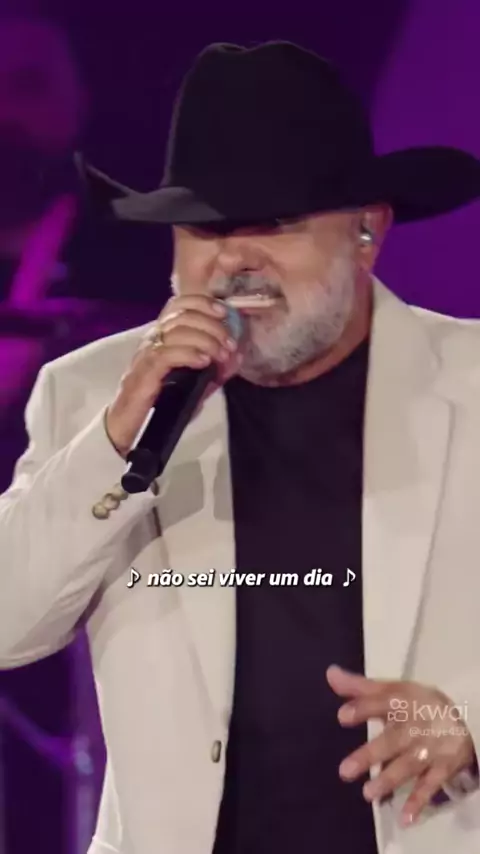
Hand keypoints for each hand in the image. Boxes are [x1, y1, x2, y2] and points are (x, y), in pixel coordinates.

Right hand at [106, 294, 240, 455]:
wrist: (129, 426)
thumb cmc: (161, 404)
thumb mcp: (194, 384)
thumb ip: (214, 371)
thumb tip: (237, 357)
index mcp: (162, 336)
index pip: (178, 304)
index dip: (202, 302)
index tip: (224, 312)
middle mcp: (152, 339)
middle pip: (182, 315)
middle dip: (212, 325)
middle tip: (230, 343)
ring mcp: (146, 354)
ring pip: (176, 332)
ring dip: (206, 340)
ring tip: (222, 354)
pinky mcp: (144, 372)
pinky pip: (166, 354)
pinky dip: (189, 354)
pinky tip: (204, 362)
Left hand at [327, 665, 475, 825]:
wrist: (464, 719)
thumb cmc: (416, 705)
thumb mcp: (392, 690)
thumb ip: (359, 687)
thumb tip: (330, 673)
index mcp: (401, 702)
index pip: (381, 703)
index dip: (363, 709)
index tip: (342, 717)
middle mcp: (414, 726)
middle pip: (391, 741)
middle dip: (370, 755)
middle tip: (344, 771)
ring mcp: (428, 749)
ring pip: (407, 766)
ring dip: (388, 780)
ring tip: (367, 793)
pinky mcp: (441, 768)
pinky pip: (429, 786)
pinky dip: (418, 802)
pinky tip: (404, 818)